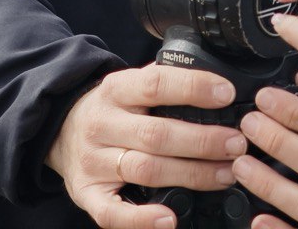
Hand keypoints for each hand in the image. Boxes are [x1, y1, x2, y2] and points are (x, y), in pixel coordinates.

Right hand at [46, 65, 246, 228]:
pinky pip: (113, 213)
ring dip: (192, 174)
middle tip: (237, 143)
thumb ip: (165, 83)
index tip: (227, 94)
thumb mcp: (130, 84)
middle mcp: (102, 124)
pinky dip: (142, 220)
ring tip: (226, 174)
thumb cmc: (111, 109)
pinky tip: (170, 219)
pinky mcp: (88, 194)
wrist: (60, 131)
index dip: (194, 88)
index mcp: (115, 90)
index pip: (156, 83)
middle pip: (157, 133)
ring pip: (146, 169)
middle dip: (204, 140)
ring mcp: (93, 162)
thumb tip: (219, 84)